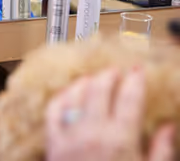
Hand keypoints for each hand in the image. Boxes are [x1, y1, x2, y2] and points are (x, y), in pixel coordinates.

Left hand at [46, 68, 174, 160]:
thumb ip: (161, 151)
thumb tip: (169, 127)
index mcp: (121, 140)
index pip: (129, 98)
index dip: (135, 80)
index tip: (138, 71)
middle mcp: (94, 133)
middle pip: (100, 89)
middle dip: (109, 75)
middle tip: (116, 71)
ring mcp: (70, 136)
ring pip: (76, 95)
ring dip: (86, 82)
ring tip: (95, 77)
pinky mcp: (53, 143)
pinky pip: (53, 111)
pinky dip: (61, 97)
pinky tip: (68, 92)